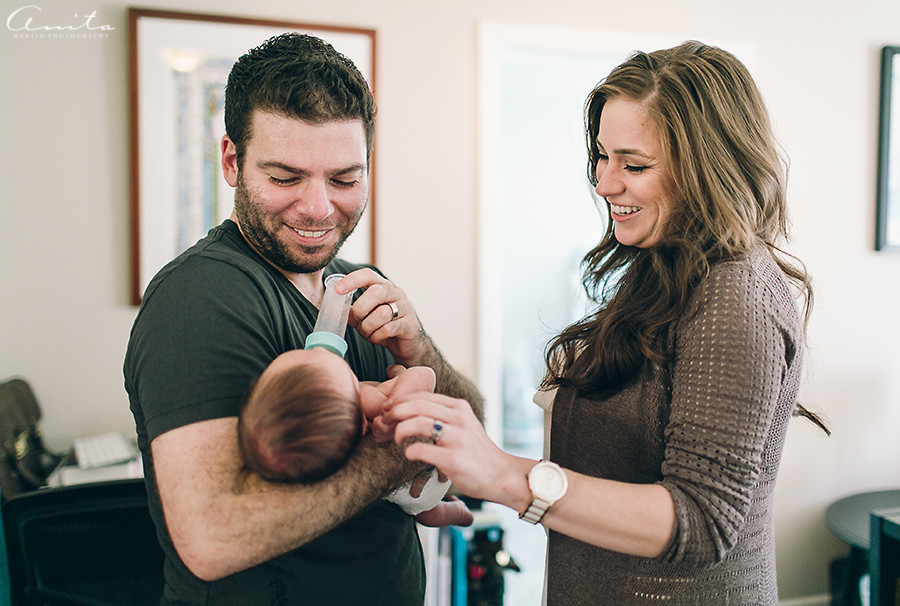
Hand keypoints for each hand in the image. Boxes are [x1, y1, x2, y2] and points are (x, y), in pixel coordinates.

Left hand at [335, 269, 427, 365]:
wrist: (408, 345)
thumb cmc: (384, 328)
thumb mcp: (365, 318)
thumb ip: (351, 311)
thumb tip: (332, 307)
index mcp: (384, 287)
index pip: (368, 275)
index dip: (352, 280)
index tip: (337, 290)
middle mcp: (397, 293)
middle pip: (376, 292)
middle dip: (360, 309)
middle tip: (357, 321)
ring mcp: (406, 308)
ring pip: (381, 313)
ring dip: (368, 327)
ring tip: (368, 332)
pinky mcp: (410, 325)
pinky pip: (388, 329)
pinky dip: (377, 336)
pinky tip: (377, 338)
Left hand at [383, 392, 519, 503]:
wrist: (501, 476)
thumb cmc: (477, 453)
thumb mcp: (464, 425)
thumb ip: (443, 416)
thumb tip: (409, 413)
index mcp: (459, 407)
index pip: (422, 396)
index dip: (400, 401)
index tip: (388, 411)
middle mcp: (459, 418)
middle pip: (417, 404)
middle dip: (394, 412)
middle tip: (384, 422)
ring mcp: (457, 438)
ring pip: (418, 422)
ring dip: (400, 429)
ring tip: (395, 437)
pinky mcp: (453, 459)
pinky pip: (421, 450)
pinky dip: (409, 451)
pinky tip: (408, 454)